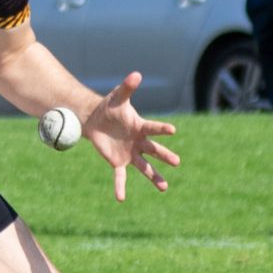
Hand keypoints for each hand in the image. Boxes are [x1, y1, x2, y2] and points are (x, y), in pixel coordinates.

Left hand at [82, 71, 179, 201]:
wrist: (95, 120)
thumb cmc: (110, 107)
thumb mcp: (117, 97)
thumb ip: (127, 87)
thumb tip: (136, 74)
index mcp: (140, 126)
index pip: (153, 128)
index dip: (161, 129)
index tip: (173, 130)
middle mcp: (139, 142)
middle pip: (154, 150)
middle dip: (165, 156)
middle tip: (177, 162)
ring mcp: (130, 153)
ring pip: (144, 167)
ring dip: (154, 176)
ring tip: (164, 188)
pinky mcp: (118, 162)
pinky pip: (120, 177)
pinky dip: (120, 187)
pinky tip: (120, 198)